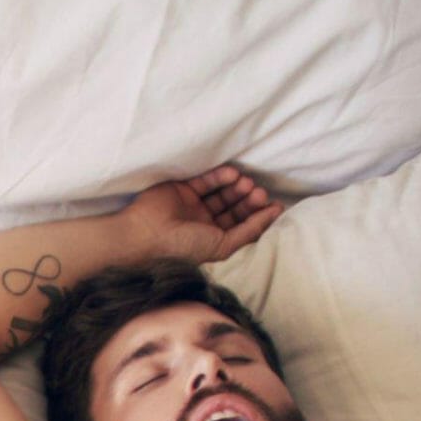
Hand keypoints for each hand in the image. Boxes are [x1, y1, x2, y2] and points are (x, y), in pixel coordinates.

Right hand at [121, 165, 282, 264]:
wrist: (146, 234)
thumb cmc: (183, 246)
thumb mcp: (222, 245)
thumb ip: (249, 231)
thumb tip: (274, 214)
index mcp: (213, 239)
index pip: (241, 224)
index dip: (258, 214)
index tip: (274, 204)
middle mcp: (204, 222)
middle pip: (234, 207)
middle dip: (248, 199)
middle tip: (258, 191)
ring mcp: (193, 205)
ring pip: (222, 193)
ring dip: (237, 187)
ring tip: (246, 183)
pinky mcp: (183, 188)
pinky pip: (206, 181)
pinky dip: (220, 176)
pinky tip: (231, 175)